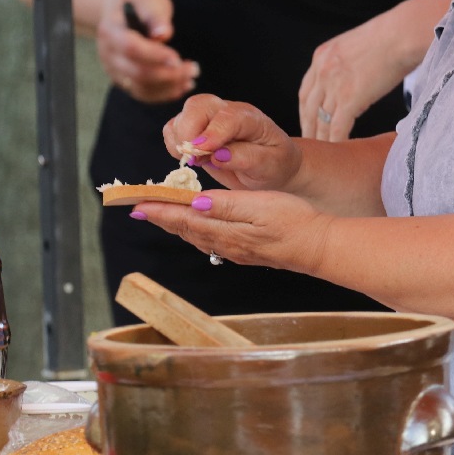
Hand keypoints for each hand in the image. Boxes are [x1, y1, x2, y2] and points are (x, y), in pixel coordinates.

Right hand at [96, 0, 197, 102]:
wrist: (122, 11)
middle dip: (168, 74)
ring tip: (191, 78)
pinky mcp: (124, 80)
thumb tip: (163, 34)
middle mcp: (108, 54)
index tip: (178, 58)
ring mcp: (114, 70)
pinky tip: (182, 86)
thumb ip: (155, 15)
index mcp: (110, 30)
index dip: (155, 56)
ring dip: (169, 86)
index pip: (130, 48)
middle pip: (136, 72)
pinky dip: (163, 93)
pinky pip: (143, 93)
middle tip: (194, 69)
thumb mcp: (148, 0)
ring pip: (140, 88)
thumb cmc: (139, 2)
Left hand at [135, 189, 331, 271]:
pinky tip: (196, 226)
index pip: (183, 218)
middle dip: (161, 217)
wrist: (318, 247)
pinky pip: (210, 240)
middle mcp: (225, 244)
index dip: (158, 210)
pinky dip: (195, 230)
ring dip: (176, 224)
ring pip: (196, 235)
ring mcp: (235, 250)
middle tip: (139, 206)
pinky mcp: (245, 251)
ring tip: (160, 214)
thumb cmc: (294, 221)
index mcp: (226, 230)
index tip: (135, 204)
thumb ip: (225, 205)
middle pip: (185, 229)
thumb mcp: (259, 206)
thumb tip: (192, 204)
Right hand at [162, 93, 303, 192]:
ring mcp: (209, 118)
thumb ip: (246, 158)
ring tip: (196, 161)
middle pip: (198, 105)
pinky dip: (174, 144)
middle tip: (195, 160)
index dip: (213, 133)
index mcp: (251, 119)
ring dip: (180, 140)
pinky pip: (173, 129)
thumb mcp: (270, 165)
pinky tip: (190, 159)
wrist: (271, 165)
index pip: (228, 117)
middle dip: (189, 132)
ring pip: (182, 116)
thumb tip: (217, 155)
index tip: (203, 152)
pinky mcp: (195, 129)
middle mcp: (227, 112)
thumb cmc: (274, 164)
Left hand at [298, 0, 443, 140]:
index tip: (309, 123)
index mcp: (322, 55)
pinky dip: (337, 141)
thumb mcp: (358, 44)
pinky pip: (337, 127)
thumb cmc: (392, 36)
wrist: (403, 34)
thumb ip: (349, 61)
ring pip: (321, 121)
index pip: (306, 90)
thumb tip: (357, 74)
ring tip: (325, 155)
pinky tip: (341, 151)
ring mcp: (334, 85)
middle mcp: (322, 70)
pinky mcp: (350, 98)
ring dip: (321, 139)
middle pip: (308, 108)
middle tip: (311, 144)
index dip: (306, 110)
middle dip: (309, 127)